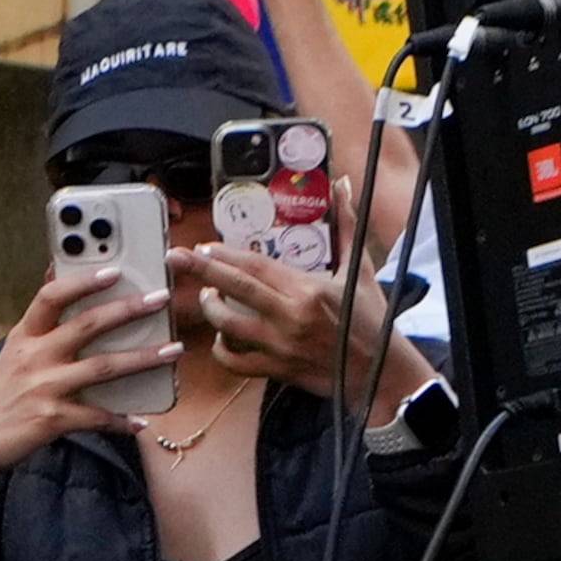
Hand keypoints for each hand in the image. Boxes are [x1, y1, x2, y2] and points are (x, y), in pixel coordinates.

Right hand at [0, 270, 178, 534]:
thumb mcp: (11, 356)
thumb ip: (40, 332)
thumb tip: (67, 297)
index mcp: (23, 337)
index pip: (52, 297)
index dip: (83, 281)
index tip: (113, 270)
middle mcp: (33, 357)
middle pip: (88, 325)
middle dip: (128, 309)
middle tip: (159, 298)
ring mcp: (43, 388)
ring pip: (103, 367)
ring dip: (143, 359)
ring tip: (172, 351)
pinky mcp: (52, 420)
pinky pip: (98, 417)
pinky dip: (122, 420)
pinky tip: (140, 422)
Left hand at [173, 196, 429, 420]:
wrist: (384, 373)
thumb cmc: (371, 320)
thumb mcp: (360, 271)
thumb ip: (346, 227)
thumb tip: (342, 187)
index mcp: (309, 290)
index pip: (257, 266)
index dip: (227, 255)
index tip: (204, 246)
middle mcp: (291, 316)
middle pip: (236, 288)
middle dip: (201, 270)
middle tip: (176, 258)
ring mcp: (281, 345)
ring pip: (228, 325)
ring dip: (211, 308)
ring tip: (208, 295)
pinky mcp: (277, 370)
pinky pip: (236, 362)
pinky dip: (222, 350)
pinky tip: (221, 337)